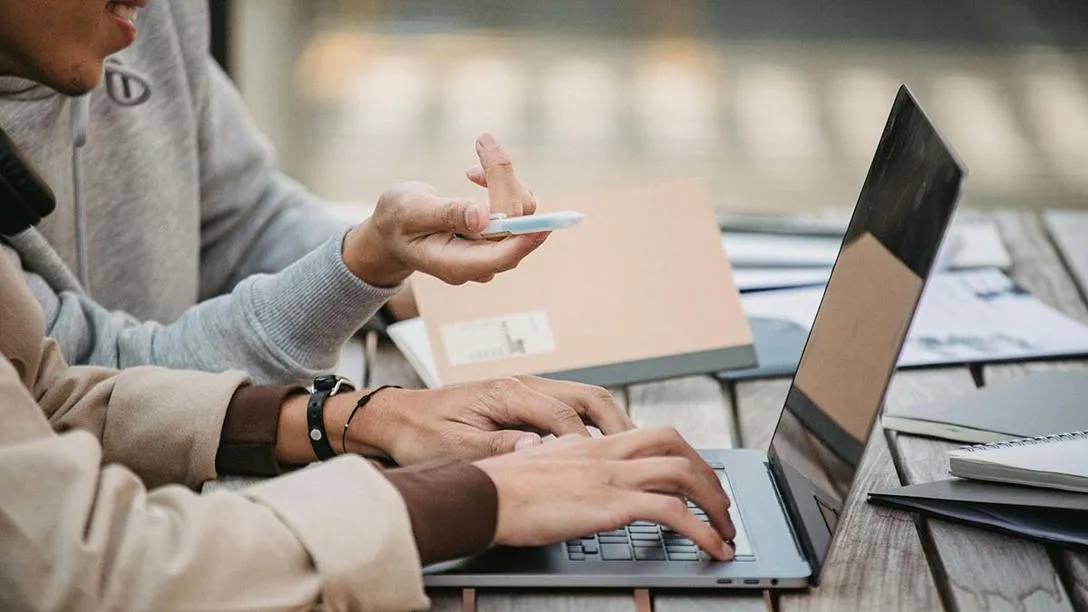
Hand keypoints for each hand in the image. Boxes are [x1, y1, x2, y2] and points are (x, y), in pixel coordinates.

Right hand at [342, 133, 543, 286]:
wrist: (393, 230)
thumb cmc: (397, 221)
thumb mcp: (411, 212)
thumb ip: (445, 214)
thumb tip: (483, 217)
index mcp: (456, 264)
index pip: (502, 256)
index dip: (525, 238)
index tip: (544, 222)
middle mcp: (480, 262)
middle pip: (514, 226)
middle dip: (504, 180)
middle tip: (483, 140)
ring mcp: (491, 250)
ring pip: (520, 213)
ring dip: (502, 177)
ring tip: (476, 153)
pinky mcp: (497, 234)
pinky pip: (516, 208)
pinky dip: (501, 182)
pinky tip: (476, 174)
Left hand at [346, 376, 635, 464]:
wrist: (395, 418)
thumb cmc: (420, 433)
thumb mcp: (456, 447)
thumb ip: (499, 448)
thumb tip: (538, 452)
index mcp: (509, 393)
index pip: (566, 416)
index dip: (588, 444)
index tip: (604, 467)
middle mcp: (524, 385)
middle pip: (588, 397)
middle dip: (618, 424)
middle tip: (640, 454)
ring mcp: (526, 390)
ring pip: (584, 399)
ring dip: (610, 422)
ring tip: (631, 451)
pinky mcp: (523, 401)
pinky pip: (570, 407)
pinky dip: (593, 425)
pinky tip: (600, 448)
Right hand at [475, 428, 736, 560]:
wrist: (481, 495)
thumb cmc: (499, 488)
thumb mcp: (539, 466)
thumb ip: (563, 467)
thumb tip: (570, 478)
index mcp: (591, 445)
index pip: (652, 436)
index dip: (683, 456)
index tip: (695, 480)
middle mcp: (607, 453)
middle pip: (677, 446)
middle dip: (708, 475)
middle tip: (720, 505)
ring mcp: (612, 477)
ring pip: (685, 474)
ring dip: (716, 504)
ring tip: (726, 532)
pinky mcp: (611, 505)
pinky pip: (673, 513)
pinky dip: (702, 531)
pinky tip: (712, 549)